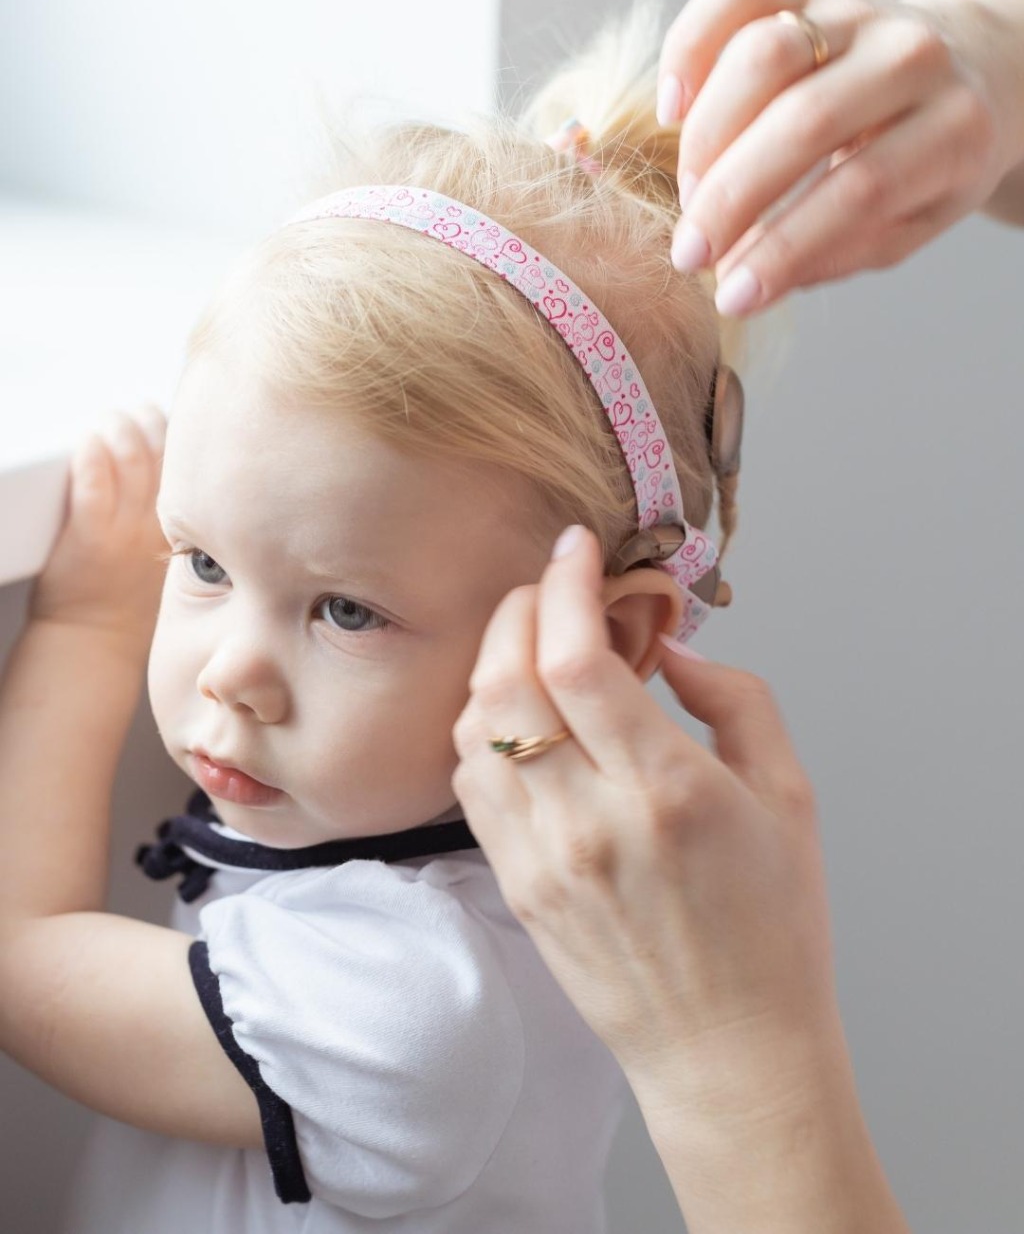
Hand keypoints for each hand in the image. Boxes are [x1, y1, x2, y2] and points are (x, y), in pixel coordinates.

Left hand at [30, 407, 167, 653]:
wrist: (96, 636)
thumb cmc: (130, 595)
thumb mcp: (175, 557)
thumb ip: (182, 518)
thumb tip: (180, 471)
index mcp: (185, 528)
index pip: (195, 468)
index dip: (186, 433)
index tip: (180, 416)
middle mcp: (159, 524)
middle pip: (165, 453)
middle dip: (150, 420)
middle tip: (137, 412)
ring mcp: (125, 530)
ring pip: (130, 460)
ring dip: (118, 427)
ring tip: (109, 418)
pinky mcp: (89, 537)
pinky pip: (93, 485)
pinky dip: (90, 455)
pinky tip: (86, 441)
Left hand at [452, 527, 840, 1123]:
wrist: (726, 1048)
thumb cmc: (772, 927)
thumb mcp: (789, 796)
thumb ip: (736, 700)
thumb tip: (671, 650)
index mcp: (666, 791)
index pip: (576, 659)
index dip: (566, 585)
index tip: (577, 548)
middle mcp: (589, 820)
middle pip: (506, 679)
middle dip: (519, 608)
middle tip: (550, 585)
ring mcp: (540, 856)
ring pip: (473, 727)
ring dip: (492, 663)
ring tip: (531, 641)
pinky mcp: (514, 883)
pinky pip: (468, 782)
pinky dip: (480, 726)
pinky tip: (514, 711)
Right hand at [660, 0, 1023, 313]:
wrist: (968, 71)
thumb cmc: (923, 166)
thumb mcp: (903, 229)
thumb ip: (830, 256)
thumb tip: (741, 289)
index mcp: (954, 128)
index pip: (858, 192)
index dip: (783, 252)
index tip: (731, 299)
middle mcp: (912, 55)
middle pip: (804, 121)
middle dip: (731, 199)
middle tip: (690, 254)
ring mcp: (858, 11)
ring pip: (761, 55)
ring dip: (705, 138)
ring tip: (692, 194)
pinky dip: (688, 49)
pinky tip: (674, 110)